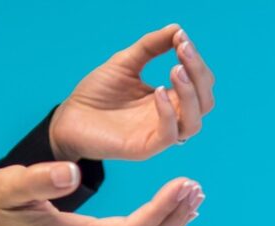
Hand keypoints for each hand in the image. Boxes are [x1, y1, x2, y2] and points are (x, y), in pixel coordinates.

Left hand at [49, 24, 214, 161]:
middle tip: (183, 50)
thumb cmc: (96, 93)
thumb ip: (151, 46)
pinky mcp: (145, 148)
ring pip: (194, 123)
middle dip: (198, 74)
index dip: (196, 62)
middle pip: (205, 102)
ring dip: (190, 94)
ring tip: (176, 69)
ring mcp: (158, 134)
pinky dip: (168, 112)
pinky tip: (157, 90)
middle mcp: (170, 118)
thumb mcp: (126, 62)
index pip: (199, 84)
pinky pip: (169, 135)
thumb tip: (177, 29)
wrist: (68, 118)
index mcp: (169, 99)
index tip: (181, 39)